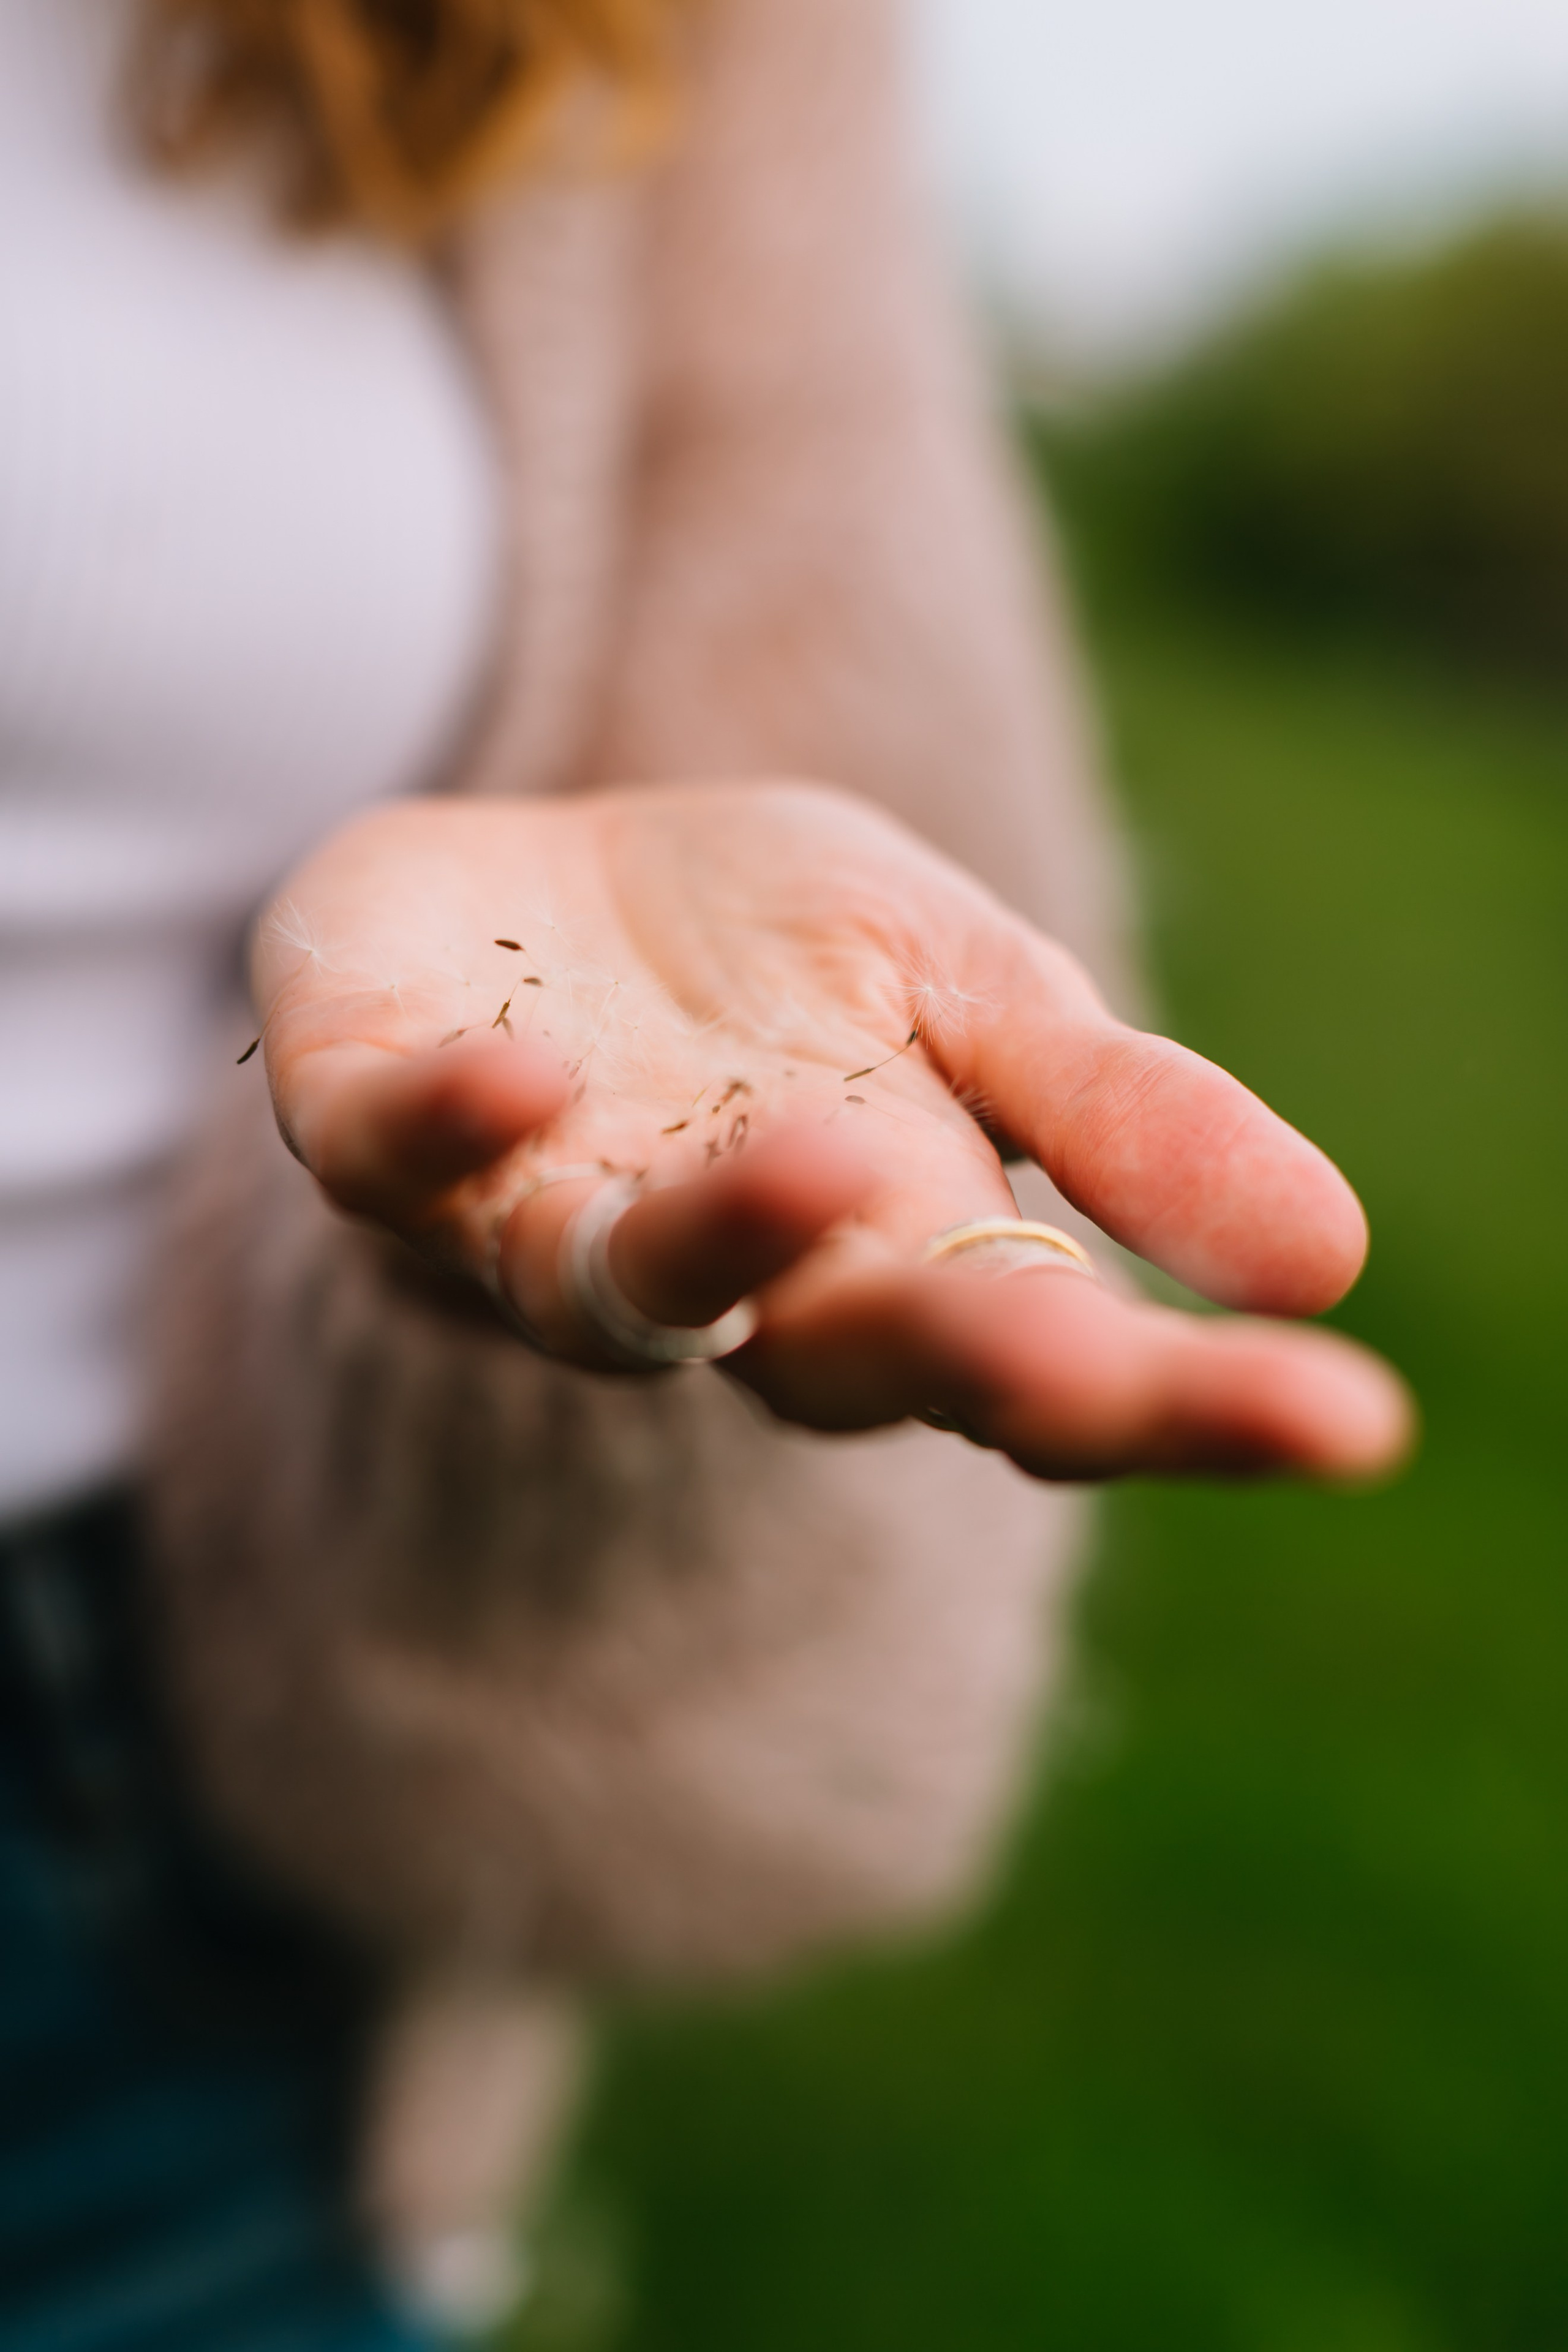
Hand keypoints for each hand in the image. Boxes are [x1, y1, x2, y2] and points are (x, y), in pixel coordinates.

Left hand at [252, 783, 1411, 1481]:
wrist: (531, 879)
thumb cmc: (768, 958)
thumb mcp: (968, 982)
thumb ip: (1110, 1110)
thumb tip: (1332, 1254)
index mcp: (888, 1250)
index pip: (1053, 1363)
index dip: (1191, 1405)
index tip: (1347, 1418)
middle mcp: (719, 1281)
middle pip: (846, 1359)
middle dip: (956, 1351)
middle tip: (1063, 1349)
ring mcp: (531, 1217)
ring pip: (616, 1292)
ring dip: (713, 1242)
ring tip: (811, 1164)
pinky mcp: (373, 1129)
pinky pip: (393, 1162)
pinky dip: (447, 1129)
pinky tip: (513, 1072)